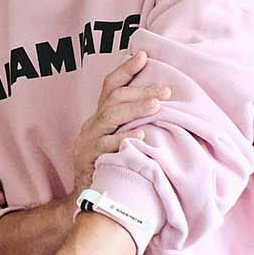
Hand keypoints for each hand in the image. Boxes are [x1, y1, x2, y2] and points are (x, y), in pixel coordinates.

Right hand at [72, 47, 169, 198]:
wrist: (89, 199)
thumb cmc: (110, 166)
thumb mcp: (119, 140)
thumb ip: (132, 124)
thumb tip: (159, 105)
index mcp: (100, 117)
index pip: (110, 86)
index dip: (125, 70)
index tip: (143, 55)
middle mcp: (92, 124)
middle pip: (114, 99)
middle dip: (141, 91)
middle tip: (165, 90)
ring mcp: (88, 141)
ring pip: (110, 117)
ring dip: (135, 109)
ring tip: (156, 106)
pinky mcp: (88, 158)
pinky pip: (106, 146)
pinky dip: (124, 139)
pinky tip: (142, 136)